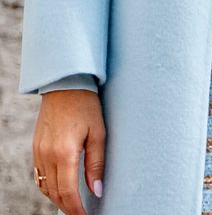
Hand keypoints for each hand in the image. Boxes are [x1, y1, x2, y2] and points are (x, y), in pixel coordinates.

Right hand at [33, 90, 105, 214]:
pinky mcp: (35, 148)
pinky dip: (49, 186)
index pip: (67, 191)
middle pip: (54, 192)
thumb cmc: (86, 106)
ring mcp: (38, 152)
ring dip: (57, 198)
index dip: (76, 208)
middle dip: (67, 206)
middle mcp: (47, 155)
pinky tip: (59, 187)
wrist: (65, 85)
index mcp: (64, 152)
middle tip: (80, 213)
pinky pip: (39, 175)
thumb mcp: (98, 133)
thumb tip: (97, 190)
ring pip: (45, 186)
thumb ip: (96, 163)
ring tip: (72, 203)